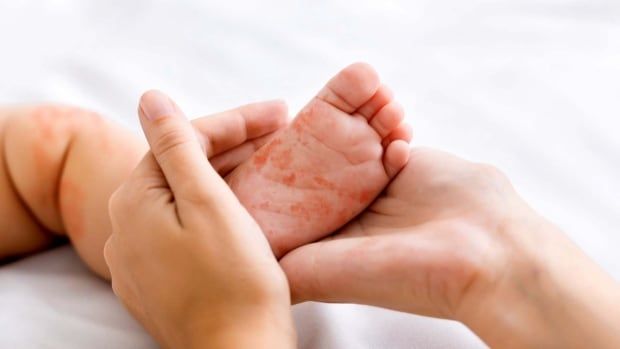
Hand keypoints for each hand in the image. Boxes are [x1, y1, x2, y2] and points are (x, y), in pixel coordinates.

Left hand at [104, 91, 294, 348]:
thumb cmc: (234, 282)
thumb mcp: (209, 203)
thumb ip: (178, 146)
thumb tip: (150, 98)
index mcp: (134, 203)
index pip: (182, 141)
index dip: (234, 123)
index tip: (278, 113)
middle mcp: (126, 230)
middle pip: (181, 169)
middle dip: (231, 147)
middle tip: (279, 133)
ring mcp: (141, 260)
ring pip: (185, 199)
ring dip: (225, 177)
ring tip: (269, 164)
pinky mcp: (160, 282)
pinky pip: (185, 230)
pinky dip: (214, 212)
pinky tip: (246, 207)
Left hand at [281, 148, 619, 347]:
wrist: (486, 254)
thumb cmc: (407, 273)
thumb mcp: (325, 275)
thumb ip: (282, 266)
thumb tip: (239, 261)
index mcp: (326, 236)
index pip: (287, 193)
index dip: (276, 165)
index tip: (267, 140)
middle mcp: (349, 210)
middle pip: (316, 161)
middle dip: (315, 137)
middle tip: (308, 115)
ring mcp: (378, 186)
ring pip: (352, 141)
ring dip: (356, 123)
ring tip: (366, 117)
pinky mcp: (406, 165)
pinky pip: (385, 132)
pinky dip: (387, 122)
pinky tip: (395, 124)